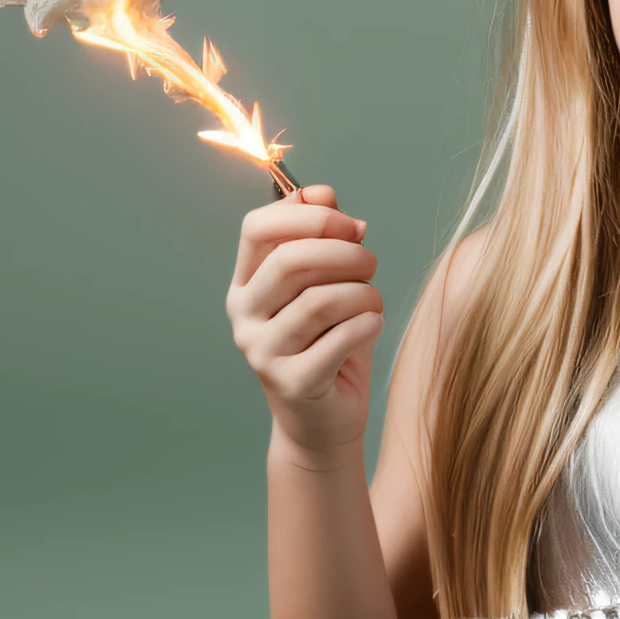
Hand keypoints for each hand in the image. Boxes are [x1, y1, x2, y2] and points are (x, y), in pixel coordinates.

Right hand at [225, 185, 382, 465]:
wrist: (323, 423)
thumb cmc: (329, 344)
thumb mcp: (325, 284)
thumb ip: (322, 237)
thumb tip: (324, 194)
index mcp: (247, 283)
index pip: (256, 228)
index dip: (306, 215)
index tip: (347, 223)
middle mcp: (245, 315)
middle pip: (289, 261)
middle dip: (343, 253)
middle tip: (371, 262)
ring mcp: (262, 352)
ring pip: (319, 300)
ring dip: (362, 291)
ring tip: (374, 299)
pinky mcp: (291, 382)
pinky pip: (339, 338)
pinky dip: (368, 324)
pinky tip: (373, 324)